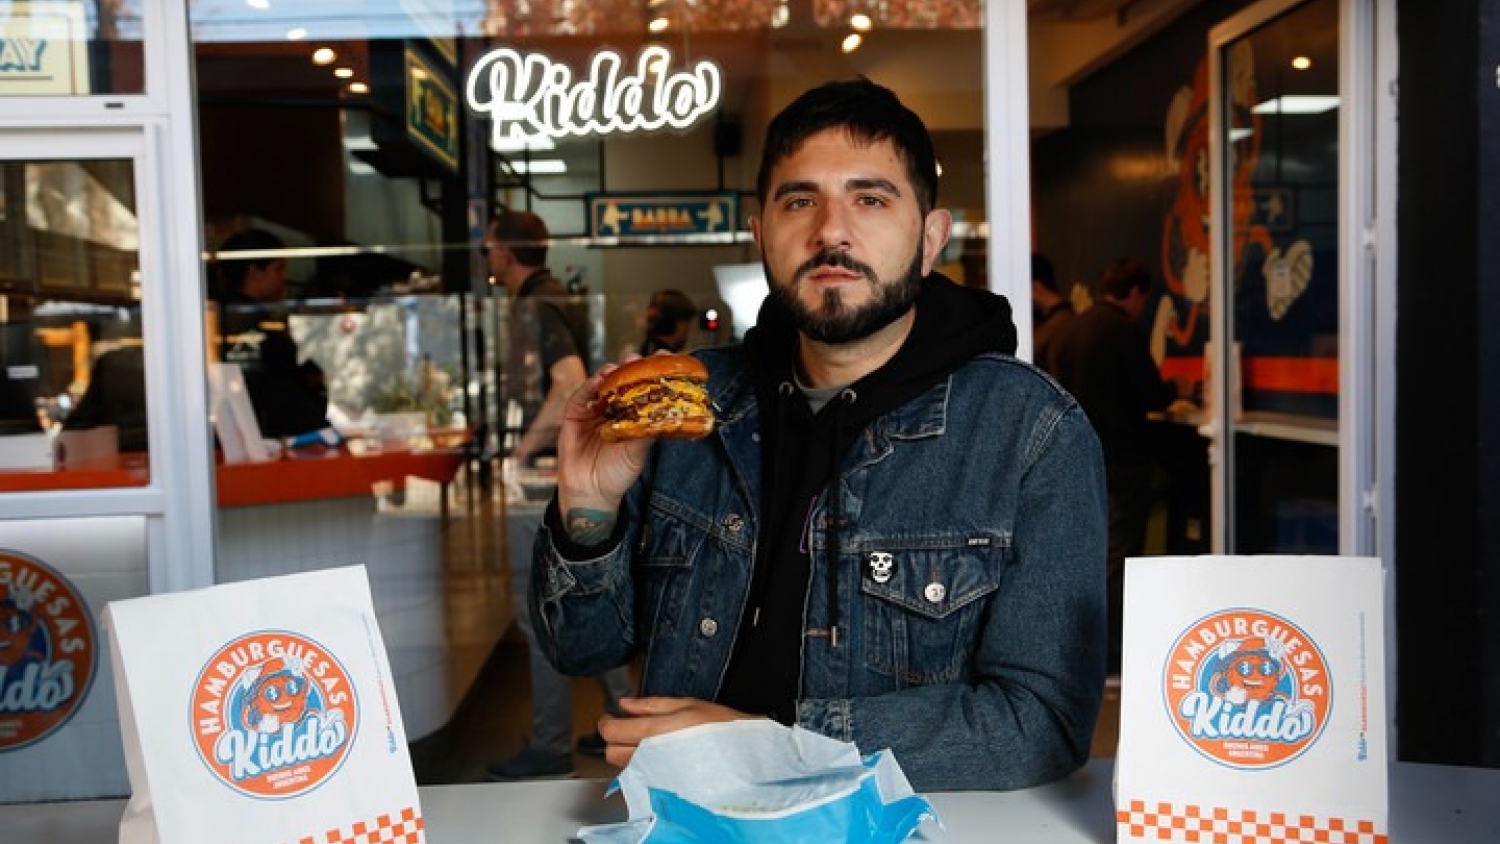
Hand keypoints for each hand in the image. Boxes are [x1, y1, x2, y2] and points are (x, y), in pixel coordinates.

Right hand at [554, 359, 654, 520]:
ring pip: (601, 384)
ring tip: (619, 367)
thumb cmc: (617, 473)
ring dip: (610, 373)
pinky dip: (589, 386)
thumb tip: (668, 414)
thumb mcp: (638, 452)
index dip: (651, 373)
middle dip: (630, 367)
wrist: (591, 492)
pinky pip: (581, 396)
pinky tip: (599, 381)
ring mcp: (594, 410)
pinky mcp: (575, 415)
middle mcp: (614, 409)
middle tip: (638, 359)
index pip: (643, 388)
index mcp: (632, 415)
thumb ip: (648, 431)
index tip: (663, 358)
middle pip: (622, 381)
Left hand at [597, 696, 761, 767]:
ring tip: (645, 744)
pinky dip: (641, 769)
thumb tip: (624, 703)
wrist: (745, 754)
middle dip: (614, 740)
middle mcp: (651, 756)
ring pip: (623, 769)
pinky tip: (656, 760)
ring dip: (627, 755)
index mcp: (656, 731)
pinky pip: (640, 780)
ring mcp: (656, 775)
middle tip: (627, 730)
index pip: (611, 732)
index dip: (606, 723)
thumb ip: (650, 704)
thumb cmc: (720, 726)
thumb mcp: (686, 704)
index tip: (611, 718)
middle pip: (610, 754)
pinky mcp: (664, 788)